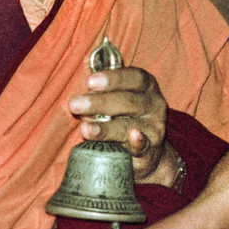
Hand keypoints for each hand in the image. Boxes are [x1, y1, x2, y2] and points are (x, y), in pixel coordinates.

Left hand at [68, 67, 167, 181]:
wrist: (147, 150)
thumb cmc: (124, 116)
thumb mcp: (116, 100)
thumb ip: (101, 96)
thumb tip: (80, 101)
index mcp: (146, 86)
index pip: (133, 77)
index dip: (113, 78)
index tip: (91, 82)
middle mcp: (154, 104)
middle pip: (128, 101)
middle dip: (99, 102)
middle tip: (75, 105)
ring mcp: (154, 127)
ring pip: (129, 125)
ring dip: (105, 127)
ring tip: (85, 129)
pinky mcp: (152, 149)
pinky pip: (144, 145)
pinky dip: (138, 141)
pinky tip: (132, 135)